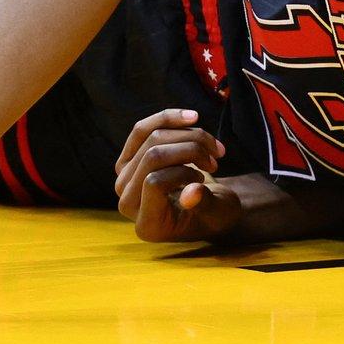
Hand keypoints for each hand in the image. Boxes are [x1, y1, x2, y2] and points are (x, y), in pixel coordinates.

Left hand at [114, 109, 240, 242]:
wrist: (208, 208)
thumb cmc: (215, 215)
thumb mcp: (217, 213)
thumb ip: (204, 204)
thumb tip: (192, 193)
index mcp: (149, 225)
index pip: (154, 183)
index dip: (183, 172)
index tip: (203, 178)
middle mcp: (129, 203)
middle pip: (153, 155)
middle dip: (192, 147)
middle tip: (216, 158)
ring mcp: (125, 180)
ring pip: (150, 136)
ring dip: (187, 133)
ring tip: (212, 146)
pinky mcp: (128, 161)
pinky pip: (142, 129)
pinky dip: (169, 119)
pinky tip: (193, 118)